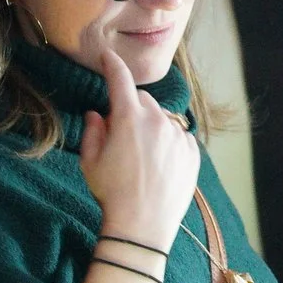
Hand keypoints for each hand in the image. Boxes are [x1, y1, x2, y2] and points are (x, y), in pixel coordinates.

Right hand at [79, 48, 199, 253]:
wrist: (143, 226)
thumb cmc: (111, 193)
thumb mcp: (90, 161)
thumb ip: (93, 131)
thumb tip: (97, 114)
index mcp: (128, 118)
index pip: (120, 80)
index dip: (112, 65)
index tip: (108, 56)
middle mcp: (157, 121)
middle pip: (143, 100)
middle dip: (131, 110)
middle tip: (121, 136)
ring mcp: (178, 136)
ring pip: (162, 119)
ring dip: (151, 127)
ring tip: (142, 158)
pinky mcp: (192, 152)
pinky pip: (178, 136)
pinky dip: (168, 143)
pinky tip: (158, 166)